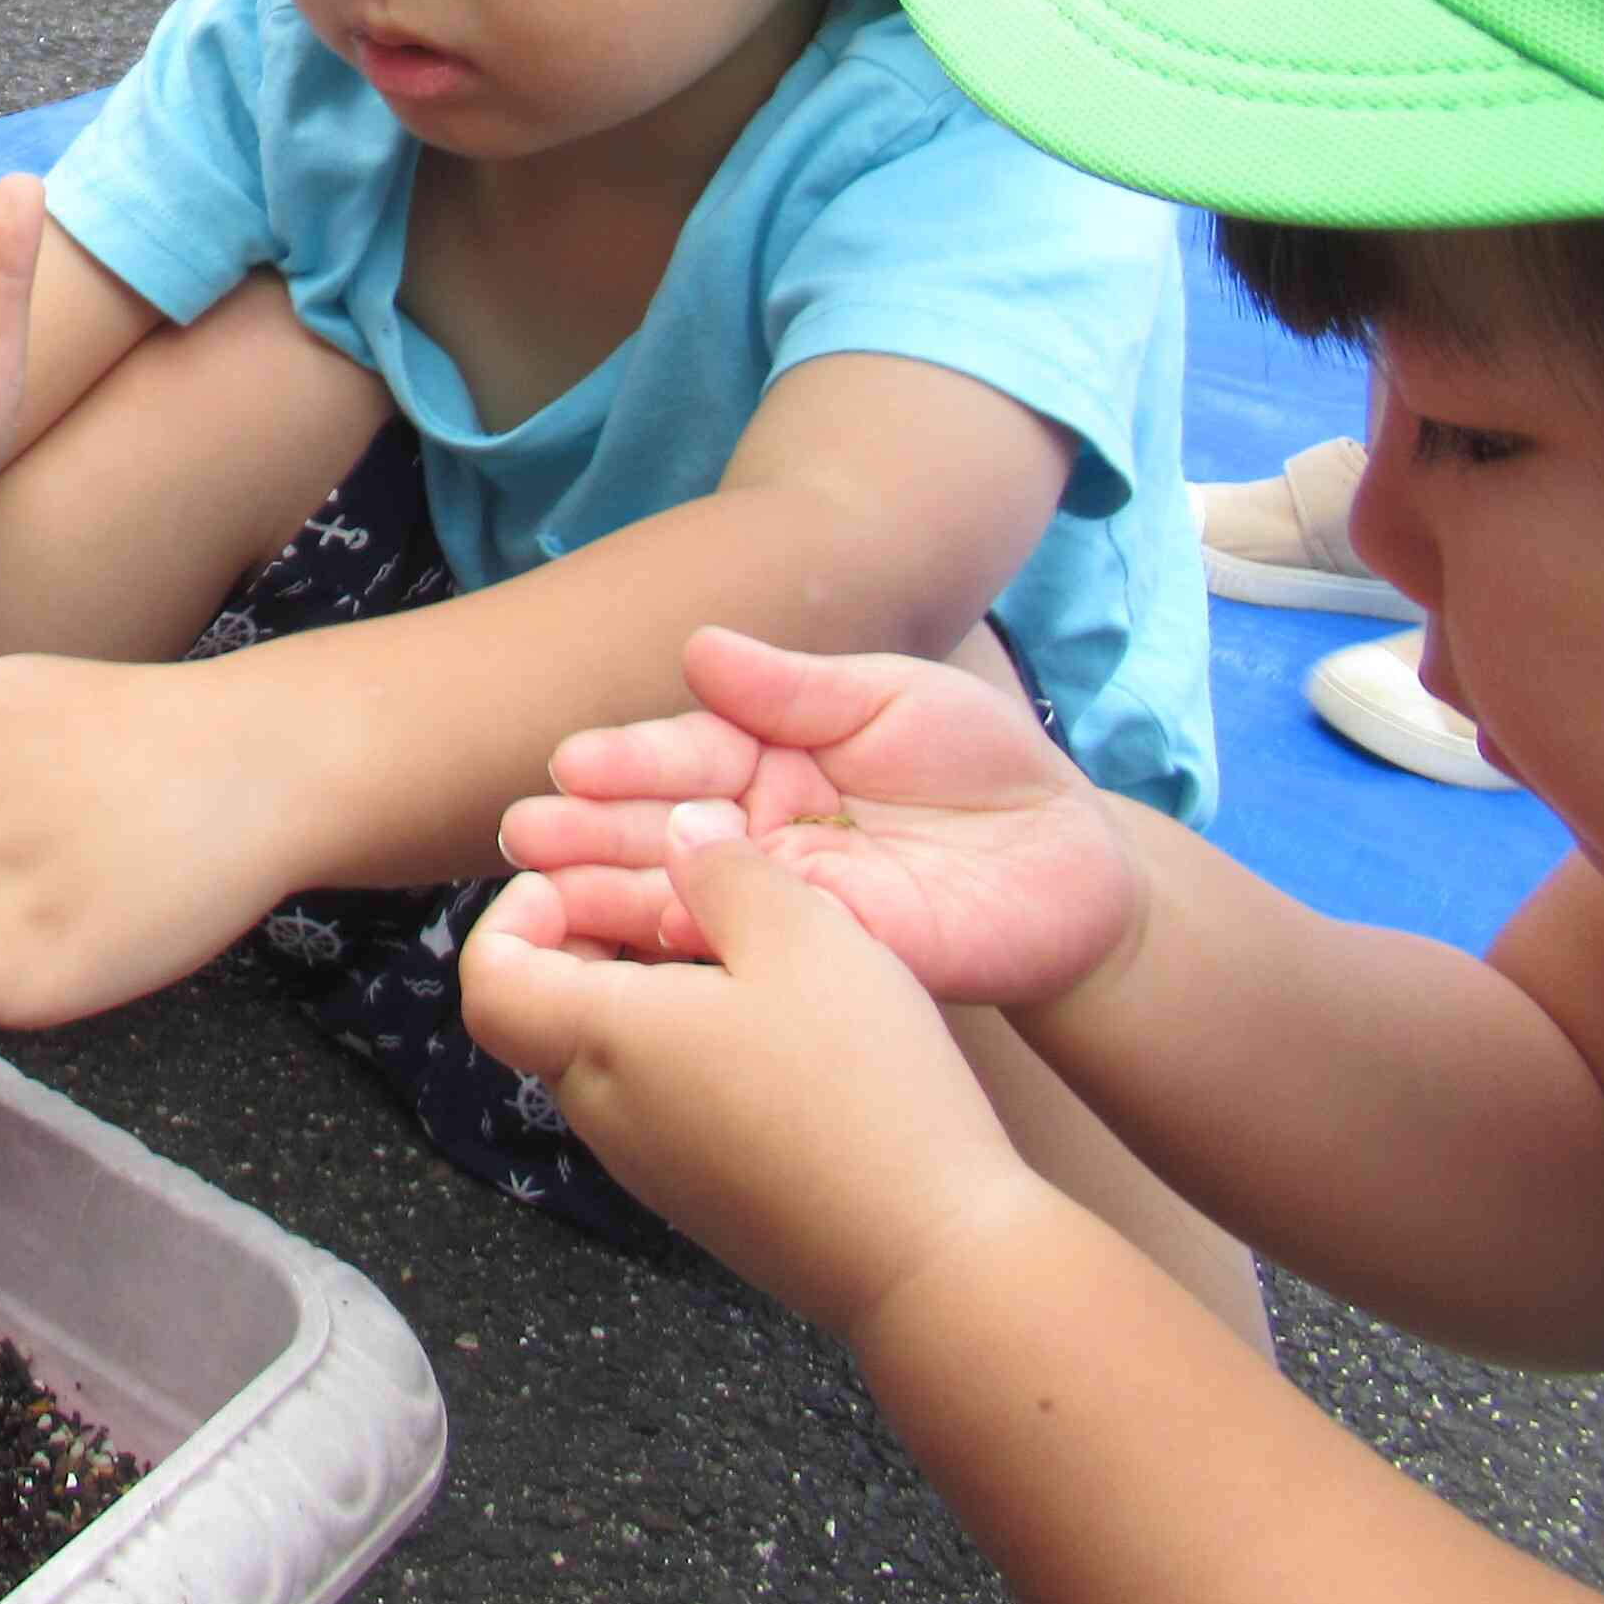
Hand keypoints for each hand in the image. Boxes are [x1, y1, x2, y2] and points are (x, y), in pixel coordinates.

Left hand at [458, 809, 1062, 1336]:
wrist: (933, 1258)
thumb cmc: (863, 1087)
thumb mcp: (804, 936)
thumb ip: (725, 870)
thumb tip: (680, 831)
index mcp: (602, 1043)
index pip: (488, 980)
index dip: (514, 916)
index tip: (581, 880)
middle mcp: (606, 1113)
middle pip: (546, 1012)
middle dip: (590, 940)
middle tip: (676, 900)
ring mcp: (653, 1168)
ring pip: (609, 1057)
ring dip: (647, 994)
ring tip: (741, 954)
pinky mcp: (704, 1199)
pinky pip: (662, 1104)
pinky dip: (687, 1050)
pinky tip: (777, 1028)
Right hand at [491, 627, 1139, 1010]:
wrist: (1077, 862)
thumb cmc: (986, 763)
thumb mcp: (895, 696)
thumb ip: (797, 686)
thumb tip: (696, 648)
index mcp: (769, 754)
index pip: (686, 753)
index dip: (632, 759)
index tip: (572, 763)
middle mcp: (760, 828)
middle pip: (665, 827)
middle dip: (593, 831)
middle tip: (526, 835)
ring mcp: (787, 896)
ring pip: (688, 894)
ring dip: (614, 894)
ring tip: (547, 893)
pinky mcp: (826, 955)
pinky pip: (748, 949)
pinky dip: (694, 946)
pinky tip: (644, 939)